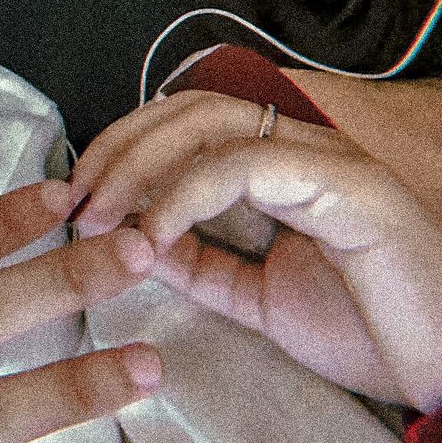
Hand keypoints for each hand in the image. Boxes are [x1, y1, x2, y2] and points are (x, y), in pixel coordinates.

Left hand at [71, 91, 441, 411]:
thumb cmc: (369, 332)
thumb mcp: (260, 298)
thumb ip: (204, 266)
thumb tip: (138, 242)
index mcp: (282, 168)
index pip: (189, 124)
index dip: (125, 149)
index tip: (79, 198)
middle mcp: (302, 150)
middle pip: (189, 111)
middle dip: (119, 147)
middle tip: (75, 199)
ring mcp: (326, 160)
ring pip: (211, 124)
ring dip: (140, 165)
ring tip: (99, 216)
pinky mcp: (345, 185)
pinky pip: (246, 167)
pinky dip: (186, 194)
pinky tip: (154, 235)